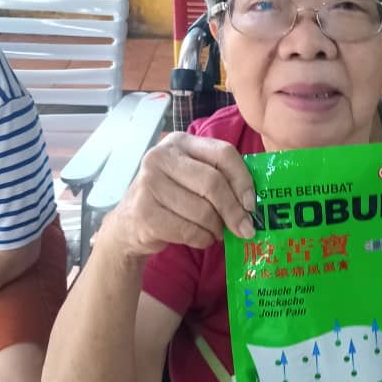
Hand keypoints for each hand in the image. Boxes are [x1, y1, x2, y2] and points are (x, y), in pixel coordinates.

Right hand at [104, 133, 255, 257]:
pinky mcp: (143, 212)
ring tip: (216, 233)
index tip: (251, 204)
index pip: (223, 153)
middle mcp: (160, 157)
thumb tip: (252, 203)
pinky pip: (188, 230)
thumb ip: (219, 178)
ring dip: (217, 229)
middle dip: (234, 211)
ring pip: (202, 211)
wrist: (128, 224)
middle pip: (213, 183)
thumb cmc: (171, 199)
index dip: (243, 180)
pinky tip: (202, 238)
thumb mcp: (191, 177)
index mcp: (180, 142)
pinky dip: (202, 239)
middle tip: (245, 229)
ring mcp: (148, 183)